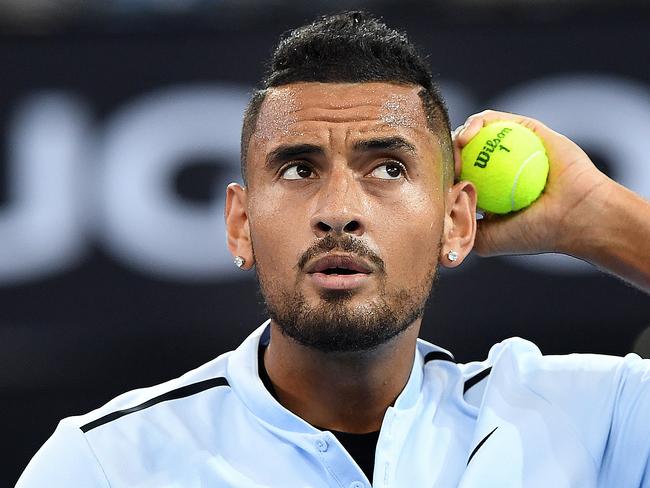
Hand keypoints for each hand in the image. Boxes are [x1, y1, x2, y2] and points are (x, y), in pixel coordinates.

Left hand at [452, 110, 611, 257]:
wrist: (578, 215)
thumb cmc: (536, 232)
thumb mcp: (487, 241)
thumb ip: (459, 232)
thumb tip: (430, 226)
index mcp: (487, 189)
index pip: (454, 177)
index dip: (440, 176)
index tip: (436, 185)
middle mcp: (497, 166)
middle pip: (461, 154)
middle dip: (445, 157)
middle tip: (445, 168)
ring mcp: (510, 146)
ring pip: (474, 135)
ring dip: (456, 139)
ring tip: (455, 152)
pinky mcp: (524, 127)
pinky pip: (494, 120)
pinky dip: (476, 123)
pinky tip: (467, 136)